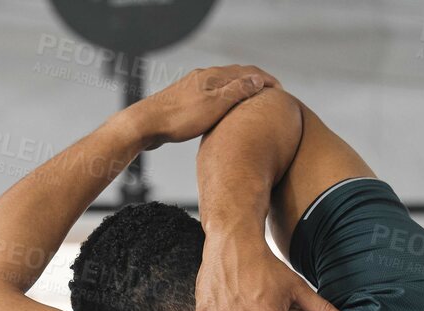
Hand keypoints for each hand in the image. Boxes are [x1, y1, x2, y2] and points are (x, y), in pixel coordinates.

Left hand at [128, 65, 276, 149]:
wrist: (144, 125)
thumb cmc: (178, 118)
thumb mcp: (215, 105)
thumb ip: (237, 91)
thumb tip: (259, 80)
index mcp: (213, 76)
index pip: (248, 72)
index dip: (266, 80)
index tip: (280, 91)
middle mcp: (203, 77)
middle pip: (235, 75)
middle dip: (254, 83)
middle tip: (269, 94)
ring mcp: (191, 88)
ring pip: (222, 85)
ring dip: (238, 91)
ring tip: (249, 103)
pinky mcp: (182, 100)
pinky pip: (210, 96)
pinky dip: (223, 100)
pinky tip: (220, 112)